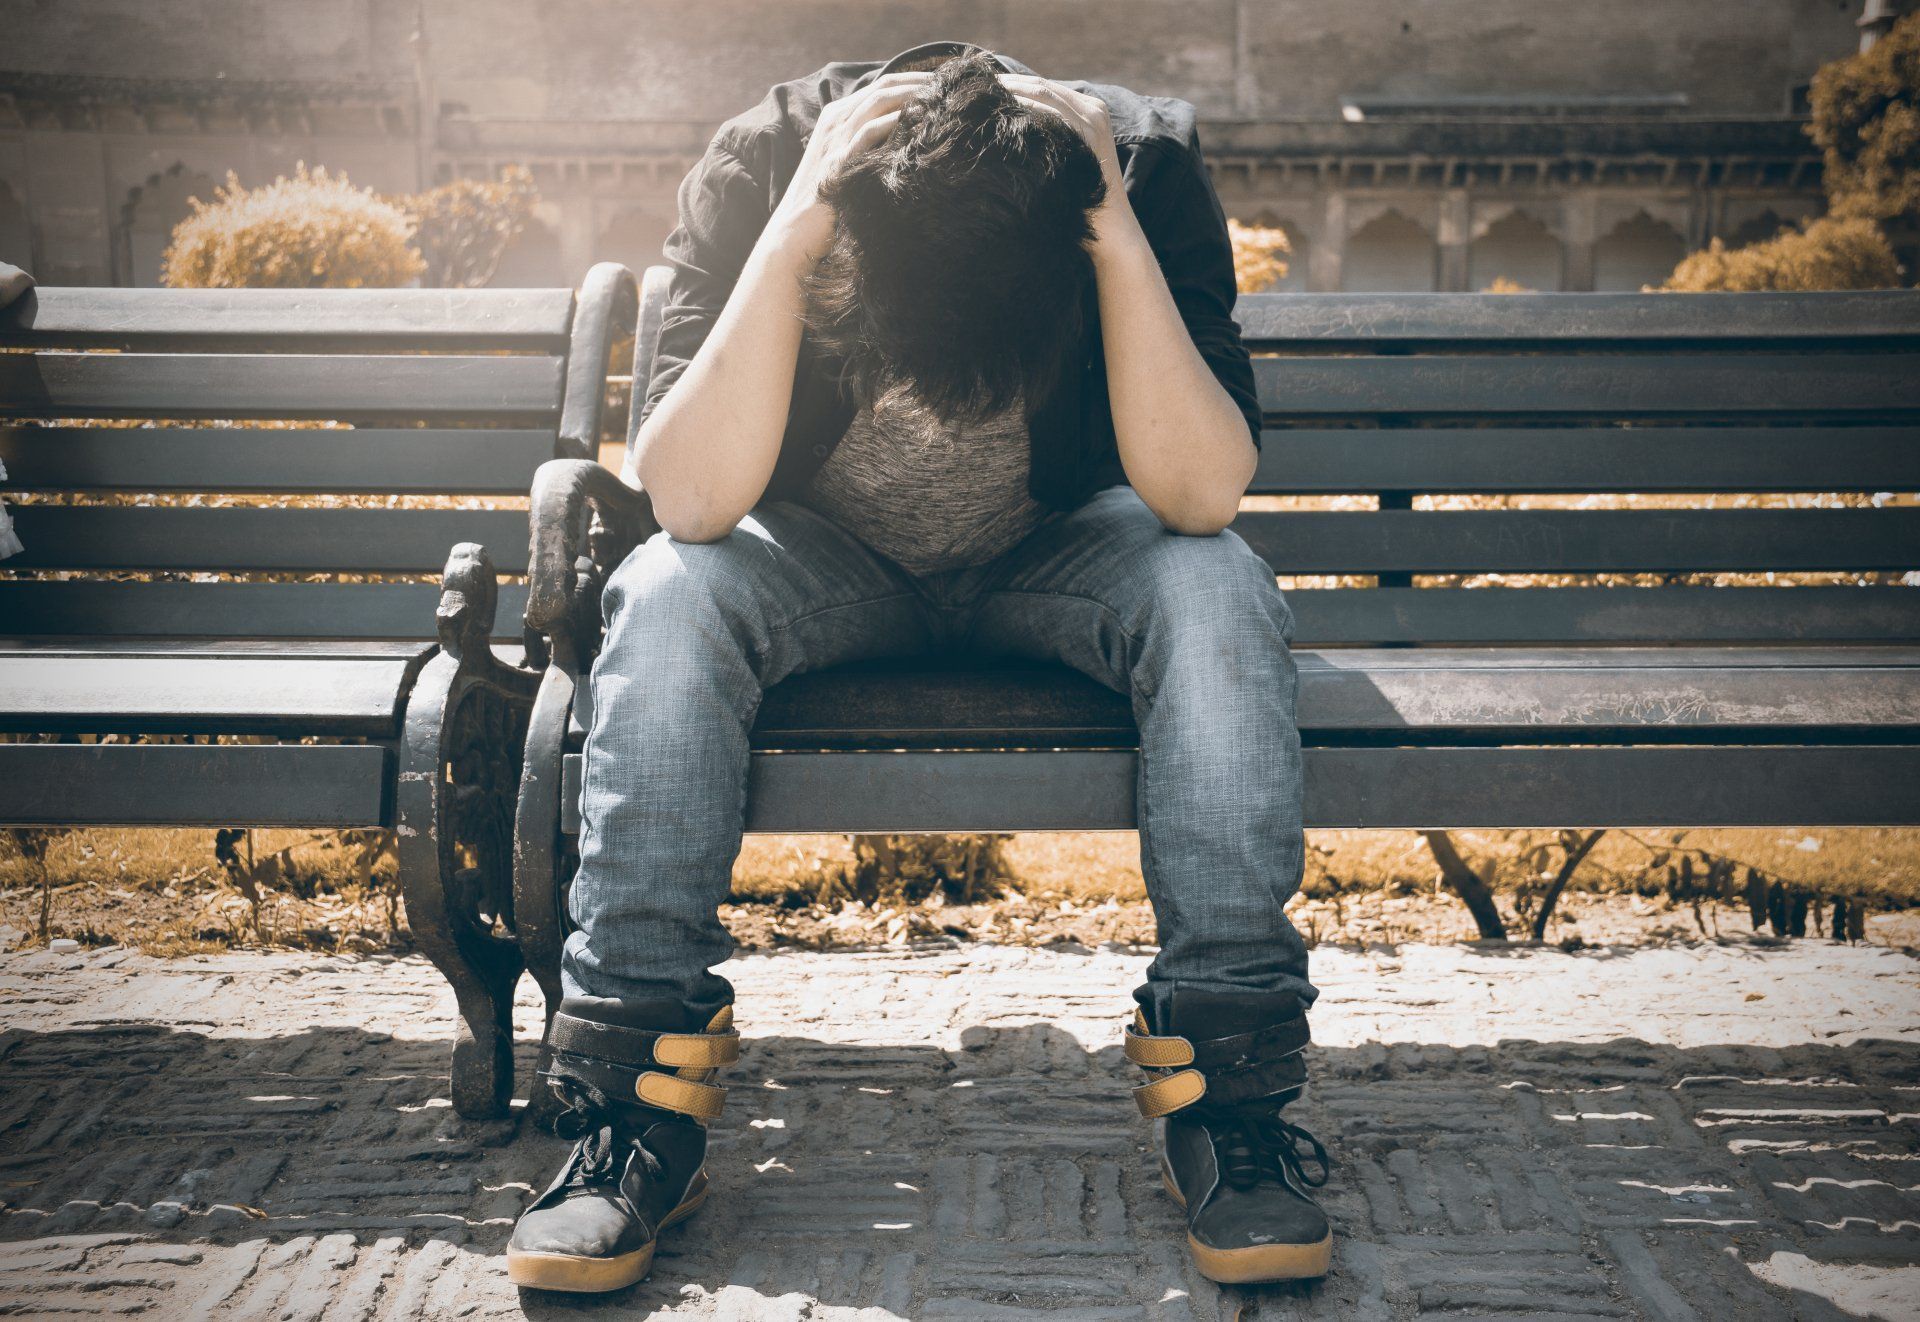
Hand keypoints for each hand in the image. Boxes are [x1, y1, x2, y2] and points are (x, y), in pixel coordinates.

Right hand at [768, 72, 933, 261]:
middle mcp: (836, 121)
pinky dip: (896, 123)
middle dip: (921, 83)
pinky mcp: (838, 161)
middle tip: (952, 88)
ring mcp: (835, 139)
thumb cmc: (831, 203)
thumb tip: (913, 141)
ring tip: (942, 100)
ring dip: (913, 97)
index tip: (946, 86)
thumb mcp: (853, 165)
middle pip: (884, 87)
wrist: (797, 233)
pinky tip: (920, 123)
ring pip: (878, 102)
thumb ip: (875, 148)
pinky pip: (869, 132)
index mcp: (839, 117)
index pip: (883, 86)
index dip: (916, 81)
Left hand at [995, 74, 1137, 251]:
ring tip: (981, 97)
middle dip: (1007, 84)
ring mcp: (1093, 121)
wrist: (1112, 227)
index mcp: (1089, 109)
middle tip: (975, 88)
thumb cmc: (1081, 196)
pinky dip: (1025, 108)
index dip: (1013, 84)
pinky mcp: (1089, 135)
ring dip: (1011, 92)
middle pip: (1041, 85)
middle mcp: (1094, 109)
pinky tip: (1002, 113)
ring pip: (1044, 93)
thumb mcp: (1067, 156)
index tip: (983, 87)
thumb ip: (1049, 134)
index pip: (1044, 87)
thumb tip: (1008, 123)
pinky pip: (1051, 113)